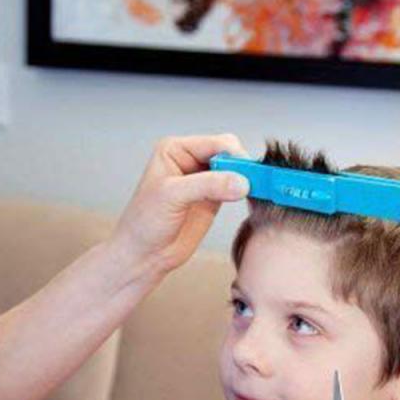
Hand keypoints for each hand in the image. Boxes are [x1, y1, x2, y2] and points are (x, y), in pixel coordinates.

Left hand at [109, 134, 250, 278]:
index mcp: (175, 150)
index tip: (247, 173)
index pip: (215, 143)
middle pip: (230, 153)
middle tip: (253, 183)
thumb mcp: (172, 196)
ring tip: (256, 190)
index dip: (234, 156)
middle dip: (243, 166)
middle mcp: (190, 160)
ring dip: (248, 178)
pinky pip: (237, 188)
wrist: (143, 255)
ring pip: (236, 170)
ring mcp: (204, 180)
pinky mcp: (213, 199)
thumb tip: (242, 182)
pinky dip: (247, 191)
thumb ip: (207, 185)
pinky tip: (252, 197)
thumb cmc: (144, 223)